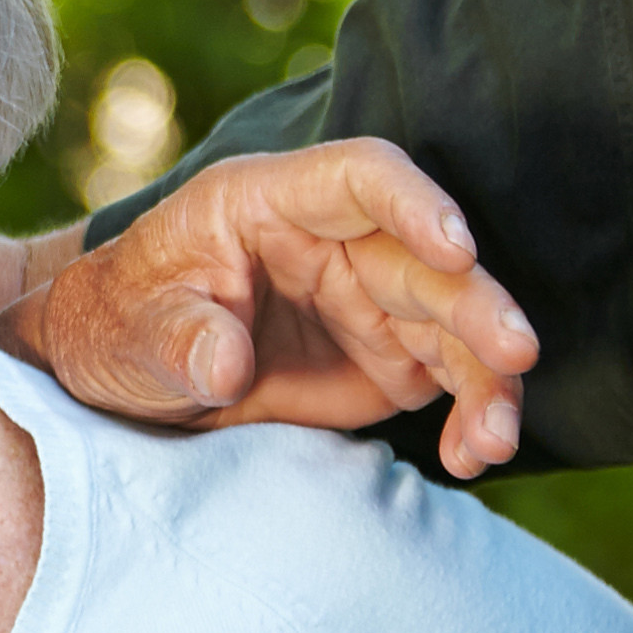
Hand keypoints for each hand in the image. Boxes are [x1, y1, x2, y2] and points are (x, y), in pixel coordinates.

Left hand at [0, 141, 539, 473]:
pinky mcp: (384, 359)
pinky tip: (472, 453)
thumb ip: (176, 338)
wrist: (120, 375)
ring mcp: (367, 301)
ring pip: (452, 327)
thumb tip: (222, 363)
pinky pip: (445, 380)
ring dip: (486, 379)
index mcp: (269, 203)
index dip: (413, 203)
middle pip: (426, 261)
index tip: (456, 247)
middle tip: (515, 355)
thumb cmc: (117, 323)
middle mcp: (336, 243)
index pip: (360, 178)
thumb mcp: (128, 331)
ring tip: (494, 439)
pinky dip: (467, 414)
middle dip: (476, 307)